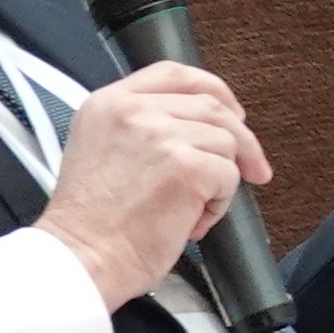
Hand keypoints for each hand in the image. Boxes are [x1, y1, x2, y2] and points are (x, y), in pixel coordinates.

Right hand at [39, 61, 267, 308]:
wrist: (82, 258)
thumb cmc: (90, 224)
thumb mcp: (98, 150)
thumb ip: (139, 127)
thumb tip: (194, 129)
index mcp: (109, 103)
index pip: (174, 74)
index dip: (213, 88)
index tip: (233, 111)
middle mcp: (134, 111)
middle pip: (211, 107)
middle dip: (239, 139)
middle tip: (251, 166)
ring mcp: (162, 136)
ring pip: (225, 143)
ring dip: (220, 180)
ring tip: (190, 209)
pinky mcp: (188, 167)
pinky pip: (228, 177)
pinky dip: (218, 205)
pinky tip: (190, 222)